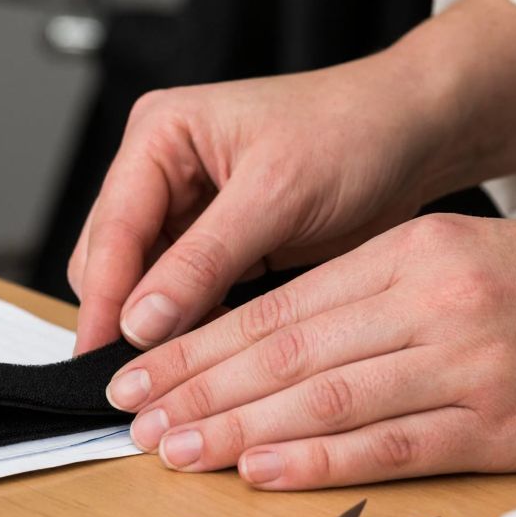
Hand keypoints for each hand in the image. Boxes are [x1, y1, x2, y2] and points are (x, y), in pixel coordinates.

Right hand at [67, 0, 515, 354]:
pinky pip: (181, 295)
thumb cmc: (354, 134)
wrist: (415, 133)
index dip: (104, 299)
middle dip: (123, 317)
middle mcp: (158, 169)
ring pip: (141, 285)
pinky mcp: (212, 243)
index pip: (112, 229)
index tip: (100, 360)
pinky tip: (206, 358)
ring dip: (156, 328)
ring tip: (173, 379)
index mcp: (158, 134)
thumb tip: (139, 323)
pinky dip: (189, 326)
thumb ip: (201, 261)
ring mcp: (183, 208)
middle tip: (139, 383)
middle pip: (111, 260)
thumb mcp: (275, 196)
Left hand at [103, 212, 515, 488]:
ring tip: (175, 449)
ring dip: (238, 428)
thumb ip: (357, 294)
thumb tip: (254, 344)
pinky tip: (260, 470)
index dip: (198, 344)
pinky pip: (392, 446)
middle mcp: (429, 301)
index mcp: (407, 252)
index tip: (141, 372)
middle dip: (197, 388)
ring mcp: (465, 364)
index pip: (275, 305)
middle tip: (134, 418)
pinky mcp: (498, 425)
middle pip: (285, 349)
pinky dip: (318, 460)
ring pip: (326, 398)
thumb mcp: (446, 254)